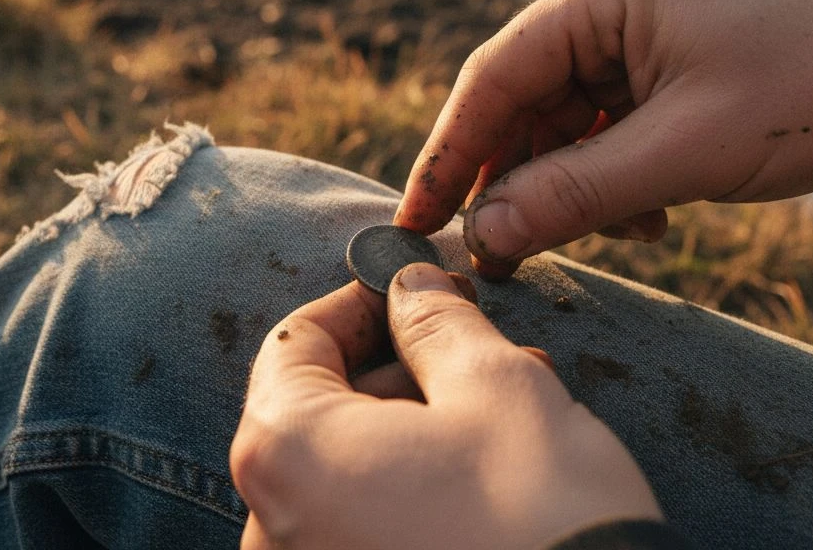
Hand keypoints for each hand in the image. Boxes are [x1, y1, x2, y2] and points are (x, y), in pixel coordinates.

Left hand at [230, 264, 661, 549]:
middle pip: (320, 409)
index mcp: (285, 452)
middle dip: (401, 368)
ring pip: (348, 468)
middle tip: (476, 344)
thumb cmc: (541, 516)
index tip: (413, 290)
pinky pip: (363, 523)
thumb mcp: (496, 387)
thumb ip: (437, 322)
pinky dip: (411, 487)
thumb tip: (410, 287)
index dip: (360, 303)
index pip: (296, 344)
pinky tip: (484, 471)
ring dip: (416, 426)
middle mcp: (271, 524)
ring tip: (503, 410)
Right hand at [394, 0, 812, 277]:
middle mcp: (606, 7)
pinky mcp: (659, 72)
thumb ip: (576, 193)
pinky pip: (603, 132)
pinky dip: (608, 181)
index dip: (449, 152)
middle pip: (523, 104)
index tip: (415, 217)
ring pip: (562, 125)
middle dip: (514, 182)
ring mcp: (633, 38)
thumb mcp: (686, 150)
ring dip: (570, 188)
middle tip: (495, 256)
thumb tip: (482, 235)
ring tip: (607, 235)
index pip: (495, 76)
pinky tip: (644, 216)